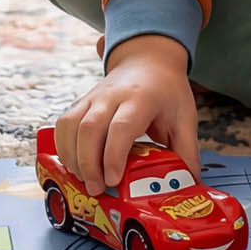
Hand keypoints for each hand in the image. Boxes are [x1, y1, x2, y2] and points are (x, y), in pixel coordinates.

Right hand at [56, 34, 199, 192]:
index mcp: (141, 99)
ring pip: (71, 125)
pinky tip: (74, 165)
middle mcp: (112, 96)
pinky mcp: (81, 102)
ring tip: (85, 181)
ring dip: (72, 157)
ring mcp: (93, 97)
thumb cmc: (167, 91)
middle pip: (90, 128)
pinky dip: (63, 147)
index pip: (121, 127)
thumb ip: (187, 151)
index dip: (113, 155)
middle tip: (96, 189)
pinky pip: (63, 124)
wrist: (148, 60)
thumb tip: (187, 184)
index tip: (113, 180)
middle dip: (89, 163)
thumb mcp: (184, 118)